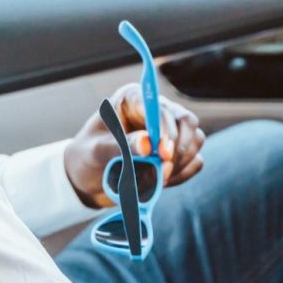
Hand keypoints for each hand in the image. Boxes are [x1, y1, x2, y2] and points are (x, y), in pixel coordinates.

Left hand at [63, 83, 205, 207]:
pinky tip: (160, 182)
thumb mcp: (97, 151)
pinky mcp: (176, 153)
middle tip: (161, 172)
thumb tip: (147, 144)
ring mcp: (170, 132)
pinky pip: (195, 161)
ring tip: (155, 179)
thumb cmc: (87, 157)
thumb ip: (121, 146)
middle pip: (187, 121)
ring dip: (179, 163)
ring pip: (195, 141)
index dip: (166, 130)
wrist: (87, 180)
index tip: (162, 154)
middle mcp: (156, 112)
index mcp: (134, 100)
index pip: (161, 108)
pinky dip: (182, 174)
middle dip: (178, 149)